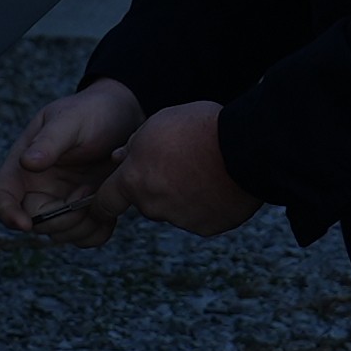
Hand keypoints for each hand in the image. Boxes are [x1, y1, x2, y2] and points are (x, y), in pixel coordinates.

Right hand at [0, 81, 146, 240]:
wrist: (125, 116)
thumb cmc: (92, 111)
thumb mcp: (70, 120)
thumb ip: (49, 141)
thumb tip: (26, 163)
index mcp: (24, 165)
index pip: (1, 196)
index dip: (6, 213)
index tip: (25, 224)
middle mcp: (39, 188)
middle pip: (36, 223)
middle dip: (61, 217)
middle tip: (87, 190)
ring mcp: (62, 202)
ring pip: (62, 235)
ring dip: (83, 224)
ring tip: (101, 190)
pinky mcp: (86, 212)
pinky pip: (86, 237)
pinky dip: (99, 230)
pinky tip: (111, 206)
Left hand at [105, 100, 258, 234]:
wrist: (245, 148)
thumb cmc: (199, 128)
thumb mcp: (158, 122)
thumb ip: (134, 144)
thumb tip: (120, 157)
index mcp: (135, 180)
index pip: (105, 202)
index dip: (106, 199)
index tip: (108, 199)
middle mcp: (153, 206)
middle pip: (146, 202)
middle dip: (156, 187)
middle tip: (179, 163)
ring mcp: (181, 220)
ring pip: (174, 209)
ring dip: (182, 195)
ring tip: (205, 169)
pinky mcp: (208, 227)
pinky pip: (200, 217)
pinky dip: (206, 205)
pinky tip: (220, 183)